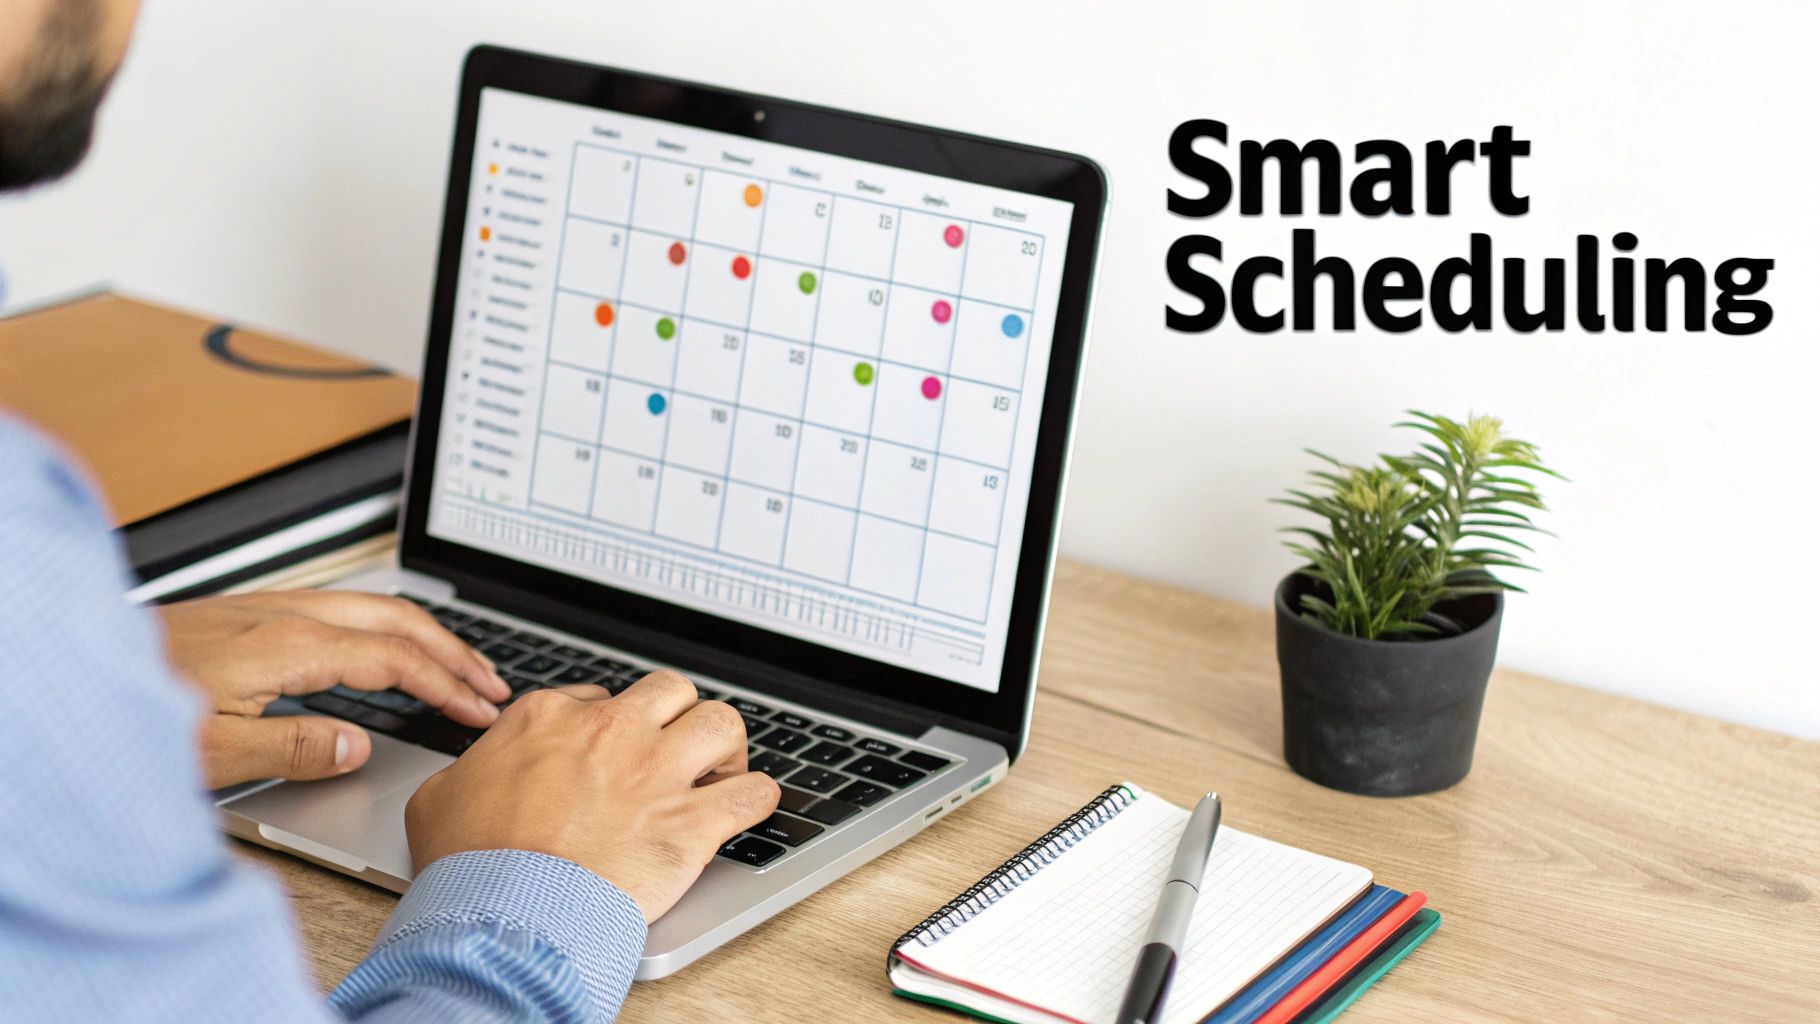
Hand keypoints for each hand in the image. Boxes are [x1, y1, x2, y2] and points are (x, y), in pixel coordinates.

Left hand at [158, 591, 509, 787]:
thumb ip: (295, 746)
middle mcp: (285, 615)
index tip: (479, 711)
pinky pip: (344, 606)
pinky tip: (383, 642)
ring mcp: (267, 608)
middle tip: (492, 682)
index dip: (446, 686)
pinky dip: (387, 625)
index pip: (396, 661)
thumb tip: (358, 744)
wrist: (73, 671)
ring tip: (456, 660)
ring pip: (373, 605)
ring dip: (425, 633)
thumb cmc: (132, 712)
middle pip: (398, 620)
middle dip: (455, 649)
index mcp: (290, 647)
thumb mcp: (214, 751)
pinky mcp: (249, 612)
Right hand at [404, 672, 780, 922]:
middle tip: (675, 751)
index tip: (613, 754)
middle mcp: (612, 732)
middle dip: (678, 717)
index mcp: (551, 717)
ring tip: (718, 772)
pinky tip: (748, 808)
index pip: (602, 698)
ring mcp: (657, 772)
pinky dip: (758, 798)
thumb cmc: (470, 863)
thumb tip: (480, 770)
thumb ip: (474, 767)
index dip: (614, 727)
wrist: (505, 913)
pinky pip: (754, 793)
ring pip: (722, 722)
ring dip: (725, 748)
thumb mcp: (441, 795)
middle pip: (672, 691)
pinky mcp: (691, 821)